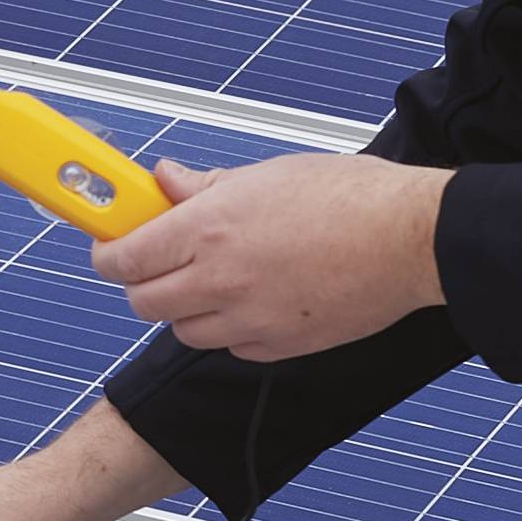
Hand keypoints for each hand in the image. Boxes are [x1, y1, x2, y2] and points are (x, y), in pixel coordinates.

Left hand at [99, 153, 449, 360]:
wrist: (411, 239)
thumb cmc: (350, 196)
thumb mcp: (266, 174)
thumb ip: (205, 186)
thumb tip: (165, 181)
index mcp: (210, 227)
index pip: (122, 257)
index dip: (109, 251)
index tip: (111, 244)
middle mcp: (220, 278)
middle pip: (142, 302)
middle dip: (143, 282)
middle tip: (161, 261)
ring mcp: (247, 319)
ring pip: (182, 330)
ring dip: (187, 307)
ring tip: (219, 276)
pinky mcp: (277, 346)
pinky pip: (229, 346)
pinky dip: (230, 328)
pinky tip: (256, 297)